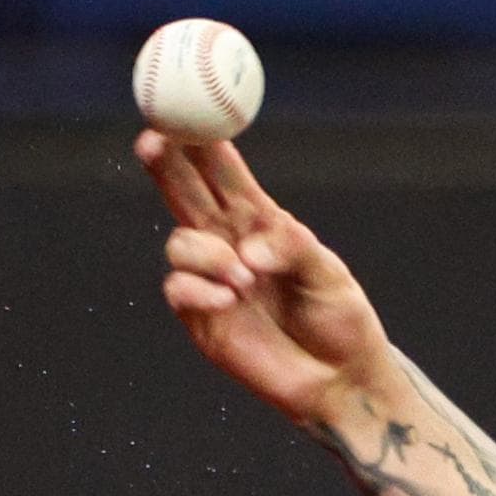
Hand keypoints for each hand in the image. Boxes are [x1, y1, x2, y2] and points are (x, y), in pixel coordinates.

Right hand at [136, 129, 396, 432]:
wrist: (341, 379)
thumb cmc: (341, 319)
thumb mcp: (328, 275)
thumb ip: (291, 250)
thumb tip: (247, 249)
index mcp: (261, 223)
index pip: (223, 173)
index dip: (201, 143)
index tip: (186, 116)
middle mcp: (229, 243)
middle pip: (184, 192)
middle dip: (165, 163)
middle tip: (154, 140)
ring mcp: (211, 279)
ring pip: (179, 243)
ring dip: (204, 254)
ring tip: (244, 280)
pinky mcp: (201, 317)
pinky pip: (178, 289)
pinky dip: (198, 289)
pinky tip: (229, 301)